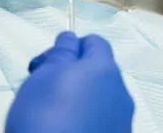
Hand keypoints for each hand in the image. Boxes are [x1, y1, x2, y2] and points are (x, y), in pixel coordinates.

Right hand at [6, 32, 133, 132]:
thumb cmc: (45, 115)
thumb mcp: (44, 75)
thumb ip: (61, 52)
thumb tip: (71, 39)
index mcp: (105, 69)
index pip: (94, 42)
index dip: (68, 47)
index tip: (44, 64)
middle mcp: (121, 93)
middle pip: (96, 71)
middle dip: (69, 73)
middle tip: (40, 87)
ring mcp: (122, 122)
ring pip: (98, 98)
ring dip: (76, 98)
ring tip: (48, 113)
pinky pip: (99, 121)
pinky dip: (82, 120)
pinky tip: (62, 129)